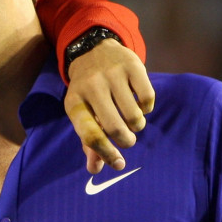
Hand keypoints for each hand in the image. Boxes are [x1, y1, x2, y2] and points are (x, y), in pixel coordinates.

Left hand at [64, 39, 154, 173]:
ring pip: (134, 115)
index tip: (119, 164)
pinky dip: (147, 108)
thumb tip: (96, 170)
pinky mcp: (132, 65)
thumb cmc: (88, 92)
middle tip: (127, 139)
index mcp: (74, 103)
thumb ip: (89, 141)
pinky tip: (139, 104)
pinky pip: (148, 99)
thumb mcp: (82, 113)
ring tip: (131, 120)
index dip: (106, 153)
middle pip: (115, 128)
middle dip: (126, 141)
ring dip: (137, 125)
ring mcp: (111, 74)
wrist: (92, 51)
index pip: (90, 135)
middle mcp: (91, 87)